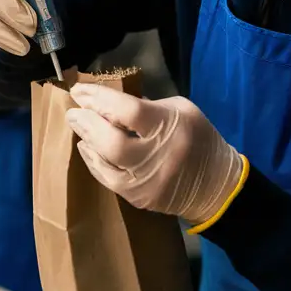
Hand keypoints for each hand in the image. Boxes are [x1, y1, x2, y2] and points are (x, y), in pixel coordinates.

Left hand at [66, 84, 243, 224]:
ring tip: (77, 125)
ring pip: (106, 163)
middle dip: (87, 123)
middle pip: (112, 142)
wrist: (217, 186)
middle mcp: (157, 156)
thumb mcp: (182, 110)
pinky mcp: (140, 198)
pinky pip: (108, 180)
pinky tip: (88, 148)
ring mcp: (147, 181)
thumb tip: (110, 102)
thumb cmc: (199, 138)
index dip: (100, 99)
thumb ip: (147, 105)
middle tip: (73, 111)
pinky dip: (94, 162)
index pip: (129, 111)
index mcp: (171, 127)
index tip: (80, 91)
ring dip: (87, 141)